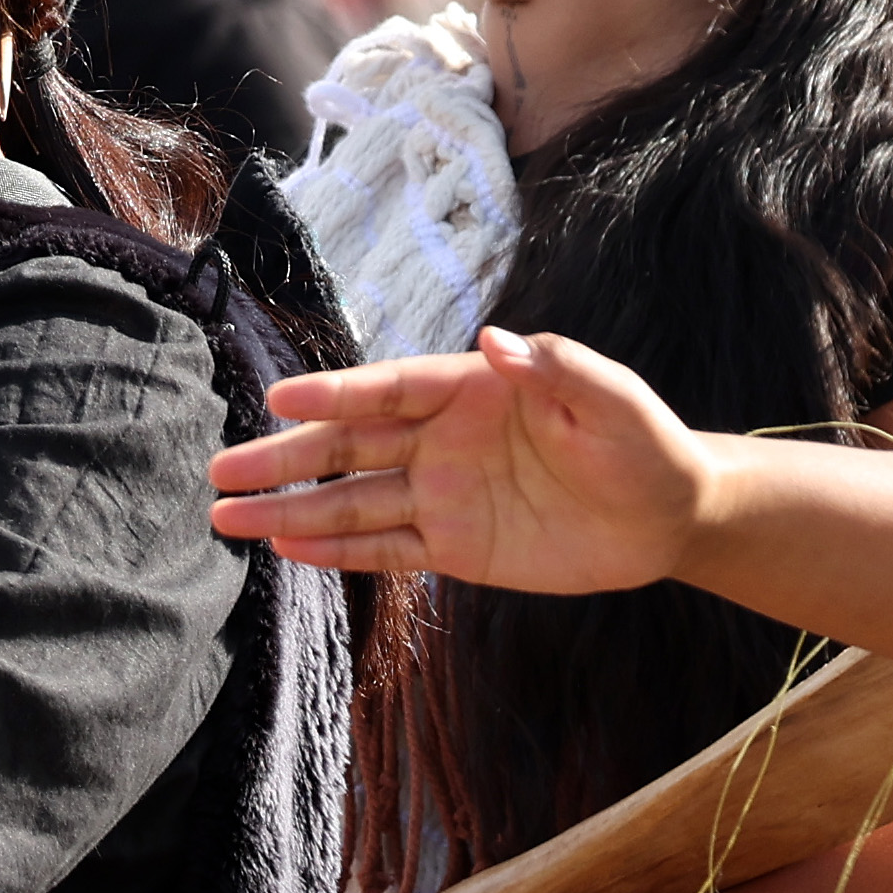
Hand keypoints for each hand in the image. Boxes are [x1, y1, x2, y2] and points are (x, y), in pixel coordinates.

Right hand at [211, 329, 718, 592]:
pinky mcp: (455, 547)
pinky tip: (287, 550)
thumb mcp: (612, 400)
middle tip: (222, 467)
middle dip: (285, 458)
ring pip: (352, 501)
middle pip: (349, 446)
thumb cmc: (646, 443)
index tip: (280, 399)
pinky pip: (385, 549)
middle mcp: (443, 440)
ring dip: (290, 510)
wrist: (669, 515)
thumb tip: (499, 341)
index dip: (334, 393)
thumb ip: (557, 368)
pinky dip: (336, 551)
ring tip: (228, 518)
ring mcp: (442, 495)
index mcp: (471, 390)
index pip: (389, 389)